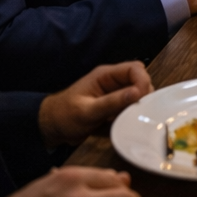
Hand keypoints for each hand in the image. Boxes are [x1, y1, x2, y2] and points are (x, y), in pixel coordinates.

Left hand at [38, 62, 152, 149]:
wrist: (51, 128)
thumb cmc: (64, 116)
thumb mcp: (87, 111)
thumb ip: (112, 102)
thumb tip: (137, 93)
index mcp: (105, 75)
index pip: (134, 69)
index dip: (143, 81)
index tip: (142, 99)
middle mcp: (112, 82)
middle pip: (140, 79)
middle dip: (144, 93)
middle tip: (141, 110)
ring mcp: (114, 94)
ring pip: (138, 93)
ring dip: (140, 104)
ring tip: (135, 118)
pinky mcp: (115, 106)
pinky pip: (131, 105)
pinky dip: (134, 112)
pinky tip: (129, 122)